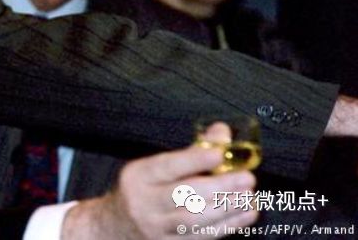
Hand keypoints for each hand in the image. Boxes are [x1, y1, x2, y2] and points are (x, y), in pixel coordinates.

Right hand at [62, 146, 257, 239]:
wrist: (114, 226)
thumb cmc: (140, 190)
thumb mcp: (153, 166)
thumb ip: (189, 152)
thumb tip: (221, 134)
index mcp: (138, 176)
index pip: (167, 167)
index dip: (195, 159)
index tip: (220, 153)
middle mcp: (144, 203)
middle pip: (184, 196)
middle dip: (220, 187)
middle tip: (246, 178)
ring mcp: (155, 228)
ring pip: (194, 220)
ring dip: (227, 209)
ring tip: (249, 197)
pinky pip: (200, 238)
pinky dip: (226, 227)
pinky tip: (243, 216)